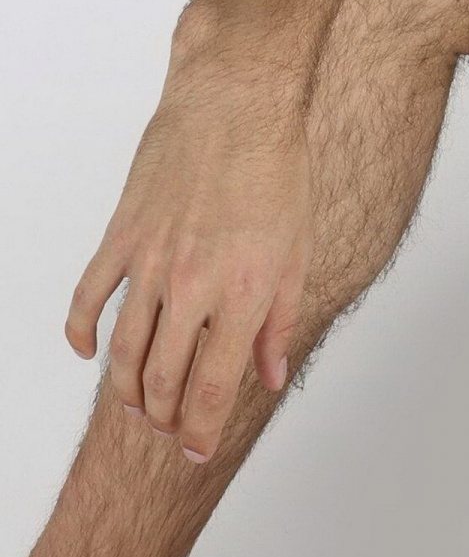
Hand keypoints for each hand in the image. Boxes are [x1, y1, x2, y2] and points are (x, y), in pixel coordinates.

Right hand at [65, 51, 313, 464]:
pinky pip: (89, 297)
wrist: (237, 104)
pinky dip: (81, 332)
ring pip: (124, 351)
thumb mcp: (299, 253)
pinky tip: (88, 352)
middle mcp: (191, 286)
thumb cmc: (278, 171)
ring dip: (128, 390)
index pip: (210, 390)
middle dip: (164, 418)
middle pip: (162, 381)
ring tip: (139, 408)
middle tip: (171, 430)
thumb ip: (280, 323)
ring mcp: (150, 262)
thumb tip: (269, 376)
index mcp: (241, 295)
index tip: (195, 453)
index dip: (199, 433)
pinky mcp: (122, 236)